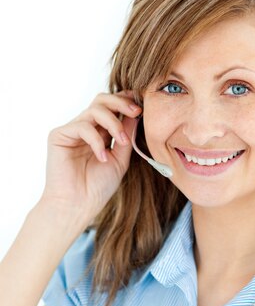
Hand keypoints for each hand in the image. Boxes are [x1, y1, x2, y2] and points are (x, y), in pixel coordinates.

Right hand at [39, 90, 141, 219]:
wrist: (78, 206)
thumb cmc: (98, 187)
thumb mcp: (120, 159)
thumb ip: (127, 136)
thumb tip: (137, 114)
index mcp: (100, 132)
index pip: (112, 107)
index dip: (126, 102)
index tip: (143, 108)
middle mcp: (86, 128)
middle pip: (102, 100)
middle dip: (121, 102)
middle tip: (136, 112)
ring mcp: (72, 130)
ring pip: (95, 109)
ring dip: (114, 123)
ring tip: (123, 141)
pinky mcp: (59, 135)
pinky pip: (83, 126)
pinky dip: (97, 141)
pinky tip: (102, 157)